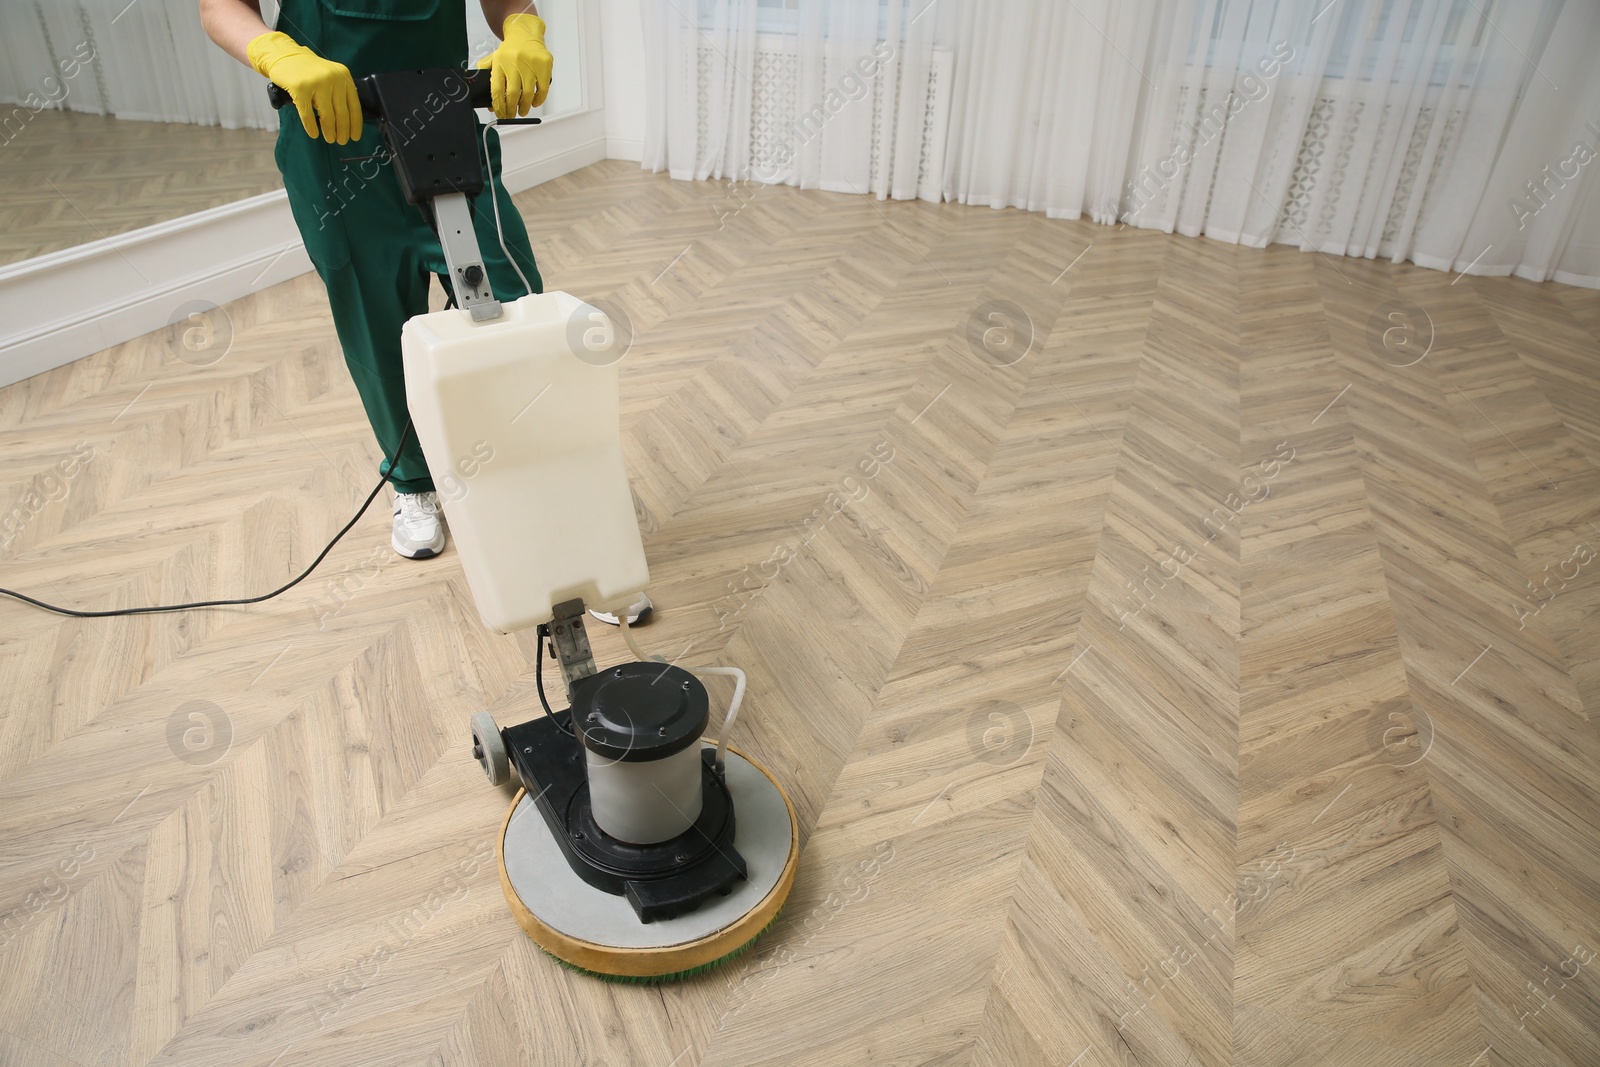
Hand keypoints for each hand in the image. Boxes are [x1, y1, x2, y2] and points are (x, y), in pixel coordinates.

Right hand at [246, 31, 361, 143]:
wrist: (285, 55)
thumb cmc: (309, 70)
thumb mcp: (330, 75)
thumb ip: (340, 92)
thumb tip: (348, 121)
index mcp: (343, 76)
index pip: (354, 105)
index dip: (355, 124)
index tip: (354, 136)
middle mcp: (332, 78)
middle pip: (342, 113)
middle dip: (342, 131)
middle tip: (341, 141)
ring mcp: (316, 83)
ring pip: (327, 115)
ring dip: (329, 131)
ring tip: (330, 139)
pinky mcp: (300, 88)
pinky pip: (308, 114)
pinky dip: (311, 127)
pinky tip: (313, 134)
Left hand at [476, 13, 552, 117]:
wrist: (525, 34)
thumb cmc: (510, 50)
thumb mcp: (494, 59)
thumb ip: (488, 77)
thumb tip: (490, 103)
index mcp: (500, 61)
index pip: (497, 89)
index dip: (498, 105)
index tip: (500, 113)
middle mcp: (515, 61)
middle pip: (512, 94)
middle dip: (511, 110)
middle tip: (511, 115)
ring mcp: (531, 63)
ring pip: (528, 94)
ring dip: (525, 107)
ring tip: (522, 111)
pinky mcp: (544, 65)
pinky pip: (542, 89)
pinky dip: (539, 99)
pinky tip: (534, 102)